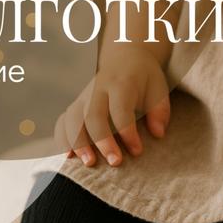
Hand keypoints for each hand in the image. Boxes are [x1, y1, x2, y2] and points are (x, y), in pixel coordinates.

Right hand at [54, 45, 170, 167]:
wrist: (125, 59)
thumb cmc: (144, 81)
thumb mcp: (158, 90)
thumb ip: (160, 111)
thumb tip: (158, 133)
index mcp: (121, 83)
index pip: (120, 109)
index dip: (128, 132)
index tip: (137, 151)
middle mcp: (97, 89)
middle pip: (93, 115)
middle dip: (102, 141)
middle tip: (115, 163)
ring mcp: (83, 97)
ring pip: (72, 119)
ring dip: (78, 143)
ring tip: (89, 163)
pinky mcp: (75, 106)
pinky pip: (62, 122)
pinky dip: (62, 140)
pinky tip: (69, 157)